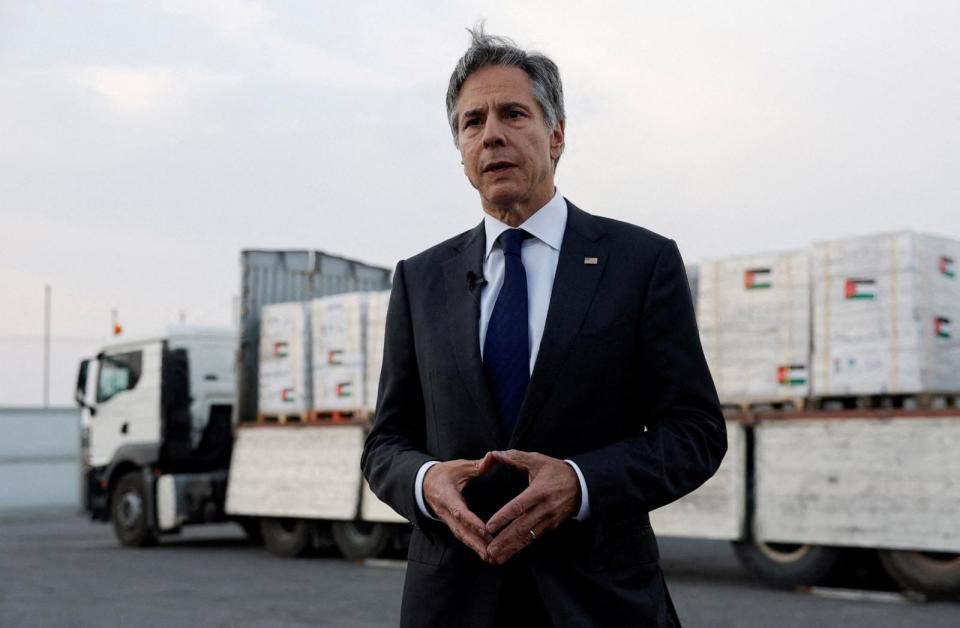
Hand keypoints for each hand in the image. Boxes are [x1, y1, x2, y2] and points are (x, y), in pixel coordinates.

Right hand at [423, 452, 495, 561]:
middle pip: (461, 531)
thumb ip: (476, 465)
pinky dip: (473, 546)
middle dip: (476, 543)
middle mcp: (446, 513)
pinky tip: (486, 554)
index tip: (485, 531)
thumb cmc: (444, 474)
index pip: (460, 512)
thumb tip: (492, 457)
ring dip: (476, 548)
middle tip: (490, 554)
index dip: (472, 522)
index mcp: (447, 497)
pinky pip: (463, 537)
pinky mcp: (452, 525)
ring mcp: (448, 521)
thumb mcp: (458, 466)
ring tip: (491, 559)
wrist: (425, 484)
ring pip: (462, 537)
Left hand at [484, 450, 579, 565]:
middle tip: (488, 551)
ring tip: (495, 558)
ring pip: (526, 538)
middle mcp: (544, 509)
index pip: (518, 507)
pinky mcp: (551, 527)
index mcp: (538, 492)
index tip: (489, 527)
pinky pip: (533, 539)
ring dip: (510, 549)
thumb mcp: (537, 460)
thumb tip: (494, 453)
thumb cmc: (556, 471)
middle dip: (504, 541)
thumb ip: (515, 457)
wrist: (583, 484)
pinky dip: (520, 548)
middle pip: (521, 527)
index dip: (503, 518)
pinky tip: (509, 555)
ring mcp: (548, 520)